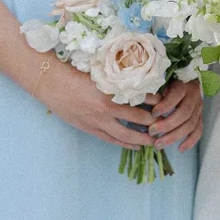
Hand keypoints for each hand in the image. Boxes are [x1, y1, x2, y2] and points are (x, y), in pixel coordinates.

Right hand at [40, 60, 156, 147]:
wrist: (51, 83)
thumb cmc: (76, 73)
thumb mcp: (101, 73)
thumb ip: (119, 79)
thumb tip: (139, 80)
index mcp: (112, 91)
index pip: (141, 98)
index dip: (156, 101)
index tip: (167, 102)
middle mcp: (107, 108)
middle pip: (138, 119)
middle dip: (154, 123)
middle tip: (167, 124)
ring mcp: (97, 121)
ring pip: (126, 134)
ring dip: (142, 138)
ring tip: (156, 140)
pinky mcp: (89, 128)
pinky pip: (111, 140)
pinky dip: (125, 144)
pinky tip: (135, 146)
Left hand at [146, 78, 203, 152]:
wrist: (186, 80)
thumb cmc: (168, 81)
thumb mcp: (161, 80)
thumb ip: (153, 88)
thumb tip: (138, 98)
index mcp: (183, 84)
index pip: (176, 95)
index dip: (165, 105)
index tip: (153, 113)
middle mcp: (193, 96)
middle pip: (184, 113)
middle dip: (167, 125)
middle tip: (151, 132)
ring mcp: (198, 107)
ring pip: (190, 124)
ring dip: (174, 136)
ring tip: (158, 144)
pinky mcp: (199, 116)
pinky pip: (198, 130)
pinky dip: (190, 141)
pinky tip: (180, 149)